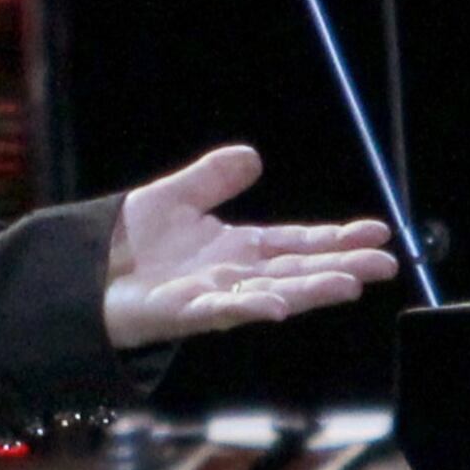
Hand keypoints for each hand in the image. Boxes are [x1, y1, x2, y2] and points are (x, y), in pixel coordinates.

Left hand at [102, 143, 402, 347]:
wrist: (82, 272)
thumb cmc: (125, 243)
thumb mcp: (174, 198)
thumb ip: (212, 179)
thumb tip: (253, 156)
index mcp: (237, 249)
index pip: (297, 243)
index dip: (335, 238)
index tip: (377, 232)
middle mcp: (233, 275)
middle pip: (297, 270)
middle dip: (341, 267)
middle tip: (387, 265)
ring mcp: (212, 296)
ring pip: (272, 293)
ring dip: (310, 290)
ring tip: (350, 284)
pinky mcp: (184, 313)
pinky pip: (222, 310)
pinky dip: (251, 308)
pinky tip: (279, 306)